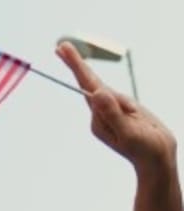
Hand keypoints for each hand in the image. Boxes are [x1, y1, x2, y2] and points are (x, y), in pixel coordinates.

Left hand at [56, 42, 176, 174]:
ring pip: (113, 93)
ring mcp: (109, 113)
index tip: (63, 52)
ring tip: (133, 120)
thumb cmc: (144, 148)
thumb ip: (113, 113)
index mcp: (98, 120)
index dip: (77, 67)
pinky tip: (133, 116)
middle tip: (60, 47)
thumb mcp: (129, 131)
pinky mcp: (120, 111)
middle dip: (77, 65)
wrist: (155, 158)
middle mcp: (99, 115)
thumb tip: (97, 93)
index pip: (87, 88)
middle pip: (89, 85)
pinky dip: (128, 103)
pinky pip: (122, 98)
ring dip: (125, 103)